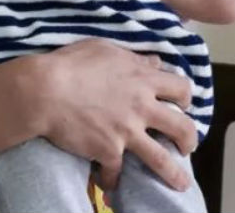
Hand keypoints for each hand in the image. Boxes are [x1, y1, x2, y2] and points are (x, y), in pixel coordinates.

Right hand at [31, 39, 196, 191]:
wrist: (44, 91)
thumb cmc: (70, 64)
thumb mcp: (105, 49)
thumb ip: (134, 58)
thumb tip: (155, 62)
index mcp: (142, 79)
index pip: (181, 88)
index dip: (185, 98)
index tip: (181, 105)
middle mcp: (141, 107)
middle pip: (182, 127)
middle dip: (189, 139)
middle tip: (186, 145)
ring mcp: (127, 132)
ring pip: (162, 159)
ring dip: (174, 174)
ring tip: (181, 184)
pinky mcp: (109, 151)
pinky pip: (117, 173)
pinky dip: (112, 179)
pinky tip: (109, 184)